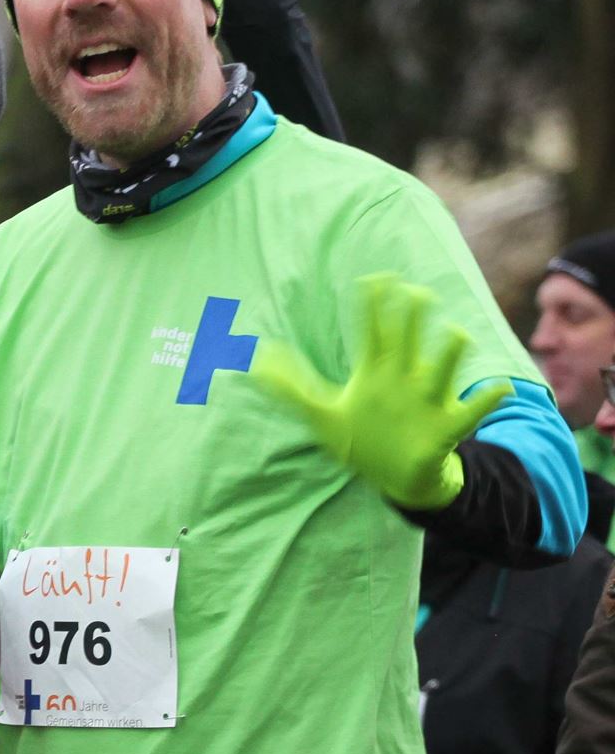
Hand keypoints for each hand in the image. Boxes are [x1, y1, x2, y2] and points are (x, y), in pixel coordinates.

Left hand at [252, 274, 506, 510]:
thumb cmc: (361, 437)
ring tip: (457, 335)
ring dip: (451, 353)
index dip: (374, 306)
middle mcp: (404, 378)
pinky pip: (471, 411)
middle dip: (412, 318)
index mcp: (375, 372)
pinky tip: (497, 389)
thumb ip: (289, 388)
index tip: (376, 278)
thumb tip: (255, 363)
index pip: (373, 330)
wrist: (393, 475)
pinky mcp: (444, 428)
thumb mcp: (321, 414)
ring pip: (442, 369)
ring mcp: (426, 400)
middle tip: (416, 293)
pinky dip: (486, 401)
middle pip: (408, 340)